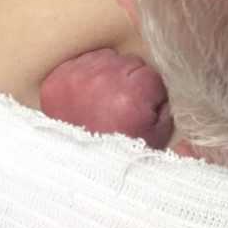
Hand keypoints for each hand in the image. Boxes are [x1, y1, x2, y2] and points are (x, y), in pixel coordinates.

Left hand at [39, 48, 172, 149]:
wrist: (79, 169)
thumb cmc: (121, 152)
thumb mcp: (159, 135)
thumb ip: (169, 106)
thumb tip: (171, 84)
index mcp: (131, 94)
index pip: (151, 73)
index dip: (149, 91)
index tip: (141, 107)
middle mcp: (103, 80)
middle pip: (129, 61)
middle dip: (130, 80)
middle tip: (123, 105)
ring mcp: (76, 77)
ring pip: (105, 58)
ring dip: (108, 73)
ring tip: (105, 99)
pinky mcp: (56, 80)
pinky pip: (80, 62)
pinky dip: (86, 74)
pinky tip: (87, 95)